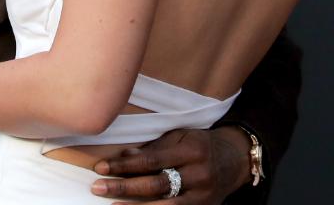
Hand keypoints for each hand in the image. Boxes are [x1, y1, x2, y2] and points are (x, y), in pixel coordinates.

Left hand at [90, 127, 250, 203]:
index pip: (152, 160)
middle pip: (156, 184)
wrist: (236, 160)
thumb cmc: (201, 145)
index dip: (125, 166)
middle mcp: (199, 173)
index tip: (101, 168)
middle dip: (124, 187)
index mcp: (192, 150)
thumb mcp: (181, 137)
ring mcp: (203, 195)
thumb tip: (123, 157)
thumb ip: (154, 149)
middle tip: (97, 188)